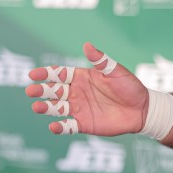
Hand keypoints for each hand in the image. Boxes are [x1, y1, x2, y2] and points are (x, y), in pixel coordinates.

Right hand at [25, 42, 147, 135]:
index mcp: (82, 77)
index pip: (60, 74)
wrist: (142, 109)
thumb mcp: (116, 71)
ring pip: (57, 108)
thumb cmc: (130, 87)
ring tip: (37, 107)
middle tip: (30, 91)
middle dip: (41, 90)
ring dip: (46, 108)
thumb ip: (101, 60)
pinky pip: (68, 126)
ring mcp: (79, 109)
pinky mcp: (84, 124)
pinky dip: (60, 127)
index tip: (34, 74)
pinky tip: (53, 126)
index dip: (46, 74)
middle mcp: (77, 93)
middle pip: (54, 91)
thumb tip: (87, 45)